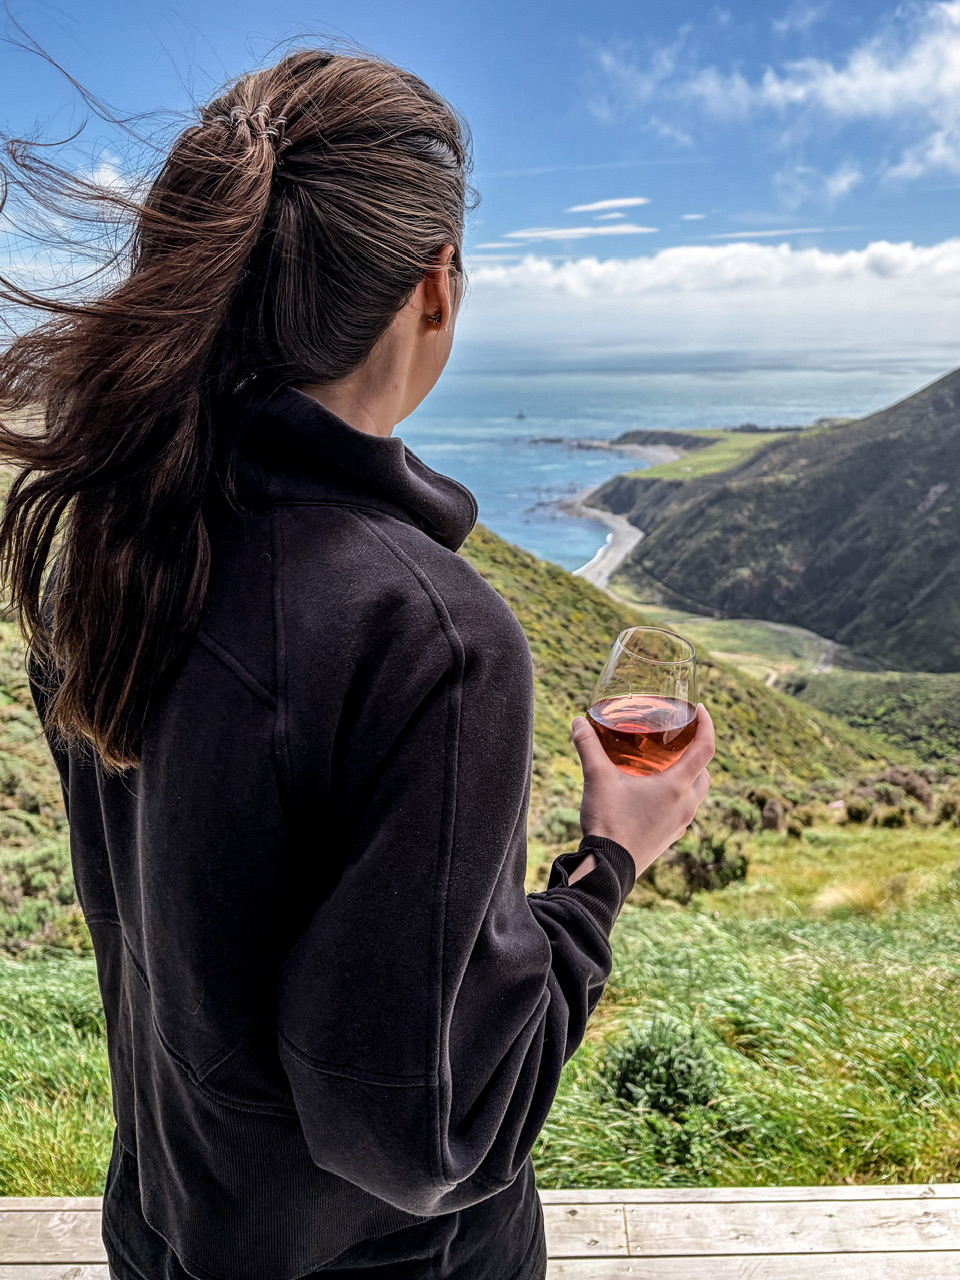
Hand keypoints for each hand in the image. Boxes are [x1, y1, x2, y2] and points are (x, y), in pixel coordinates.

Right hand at [569, 704, 715, 880]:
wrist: (608, 868)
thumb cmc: (609, 822)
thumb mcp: (597, 778)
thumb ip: (588, 746)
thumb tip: (577, 722)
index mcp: (677, 786)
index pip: (706, 748)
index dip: (707, 725)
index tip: (700, 710)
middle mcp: (686, 805)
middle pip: (705, 772)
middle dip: (697, 753)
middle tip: (679, 740)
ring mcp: (681, 824)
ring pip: (697, 793)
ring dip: (689, 776)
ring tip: (666, 766)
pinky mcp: (671, 837)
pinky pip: (684, 811)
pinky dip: (678, 797)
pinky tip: (654, 794)